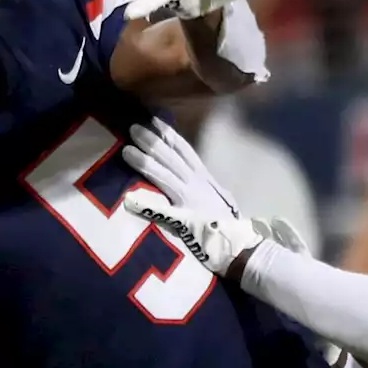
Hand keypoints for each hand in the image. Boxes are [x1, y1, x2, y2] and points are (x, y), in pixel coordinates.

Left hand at [121, 117, 311, 274]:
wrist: (241, 248)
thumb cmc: (228, 227)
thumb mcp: (217, 199)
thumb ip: (201, 187)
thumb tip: (190, 177)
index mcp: (204, 178)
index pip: (185, 150)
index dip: (169, 134)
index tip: (154, 120)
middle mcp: (198, 184)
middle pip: (172, 157)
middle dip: (153, 141)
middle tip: (133, 126)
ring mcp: (192, 199)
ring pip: (165, 174)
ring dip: (146, 161)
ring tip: (126, 149)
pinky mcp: (186, 219)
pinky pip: (163, 210)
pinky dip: (147, 204)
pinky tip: (129, 199)